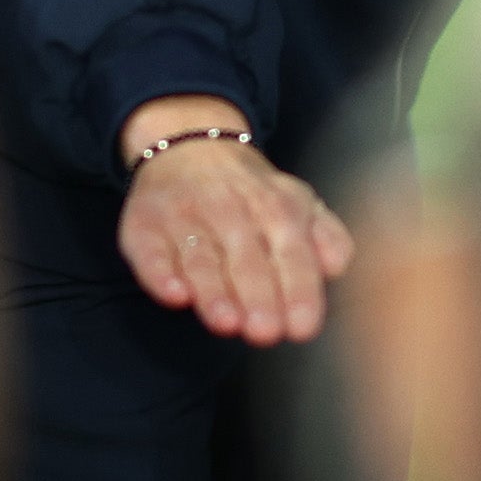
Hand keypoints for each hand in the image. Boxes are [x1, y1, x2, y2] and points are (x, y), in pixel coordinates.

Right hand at [115, 96, 355, 344]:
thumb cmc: (253, 195)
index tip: (302, 328)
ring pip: (200, 257)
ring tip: (225, 323)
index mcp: (277, 208)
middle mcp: (230, 208)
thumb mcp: (299, 205)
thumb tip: (336, 267)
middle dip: (257, 295)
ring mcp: (184, 215)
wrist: (189, 147)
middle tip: (265, 332)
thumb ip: (326, 237)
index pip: (292, 252)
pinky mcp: (144, 225)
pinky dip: (160, 274)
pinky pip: (150, 251)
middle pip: (246, 258)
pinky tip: (174, 296)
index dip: (298, 291)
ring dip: (213, 291)